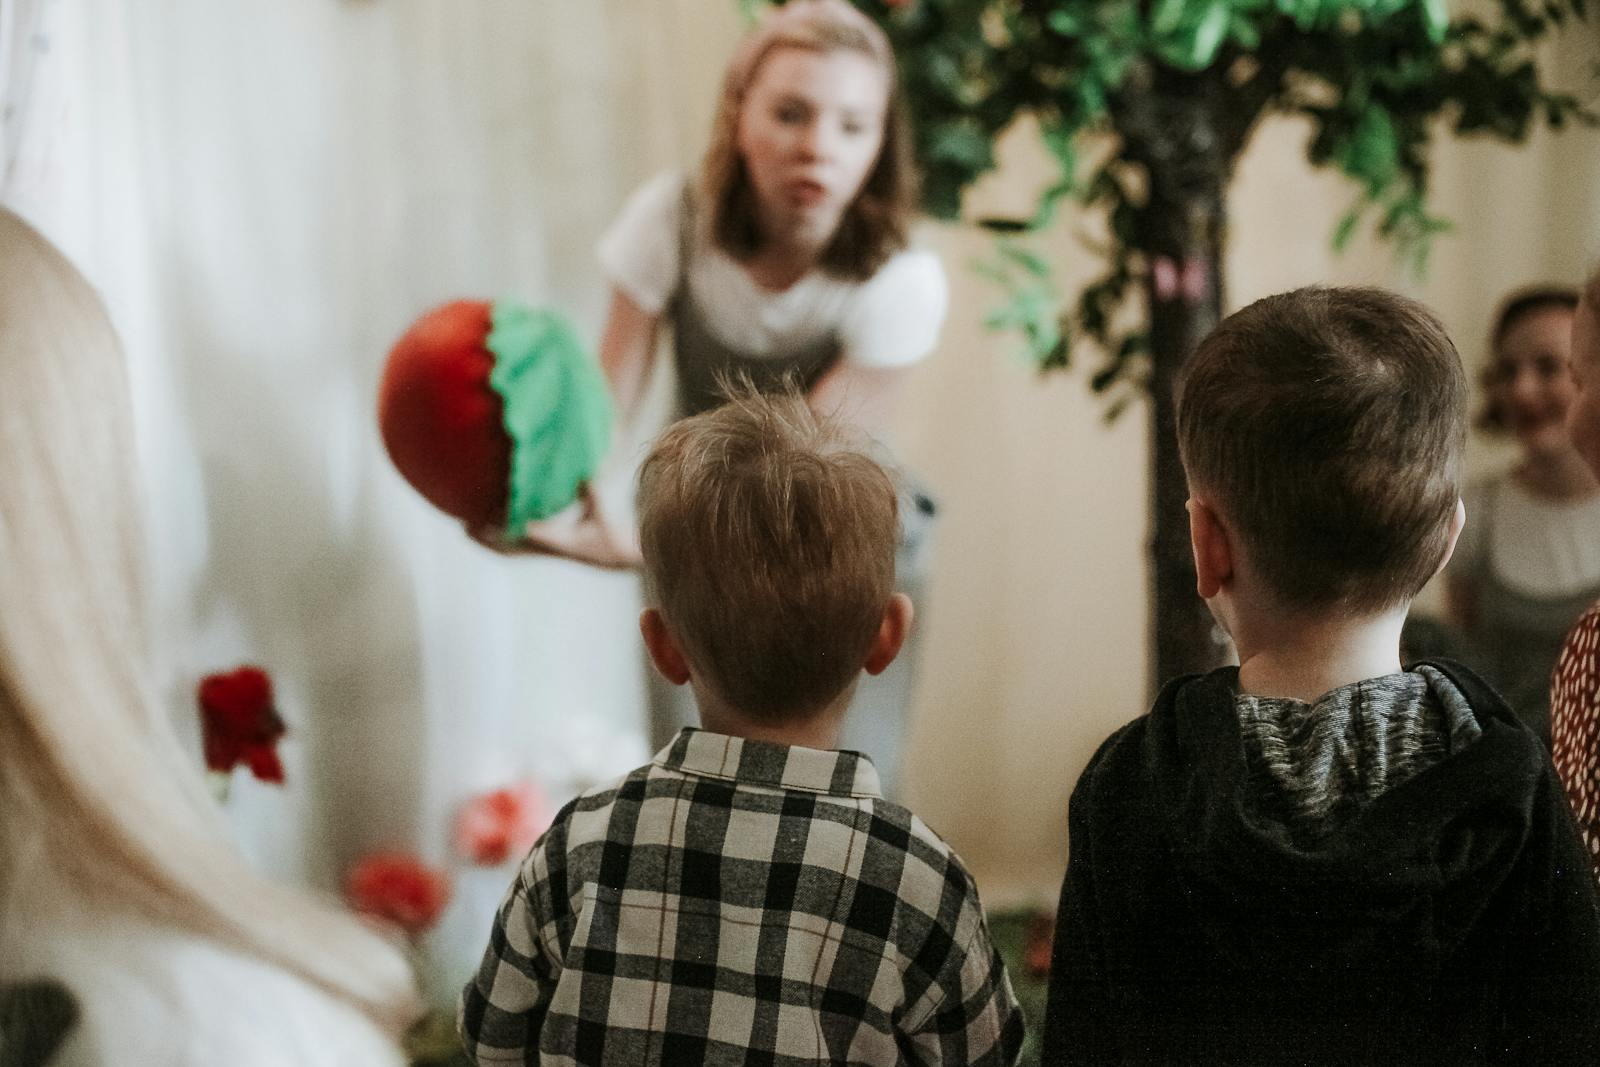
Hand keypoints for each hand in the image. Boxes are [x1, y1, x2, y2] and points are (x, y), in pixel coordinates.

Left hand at [466, 485, 642, 569]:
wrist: (620, 560)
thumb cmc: (613, 537)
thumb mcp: (603, 514)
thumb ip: (592, 493)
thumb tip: (584, 470)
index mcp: (560, 543)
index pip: (528, 536)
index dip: (507, 529)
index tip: (487, 521)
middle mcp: (548, 550)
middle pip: (509, 548)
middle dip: (486, 539)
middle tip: (464, 527)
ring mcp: (546, 553)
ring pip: (509, 551)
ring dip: (488, 543)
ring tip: (466, 530)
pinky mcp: (548, 551)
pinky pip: (517, 548)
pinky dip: (500, 542)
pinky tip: (488, 533)